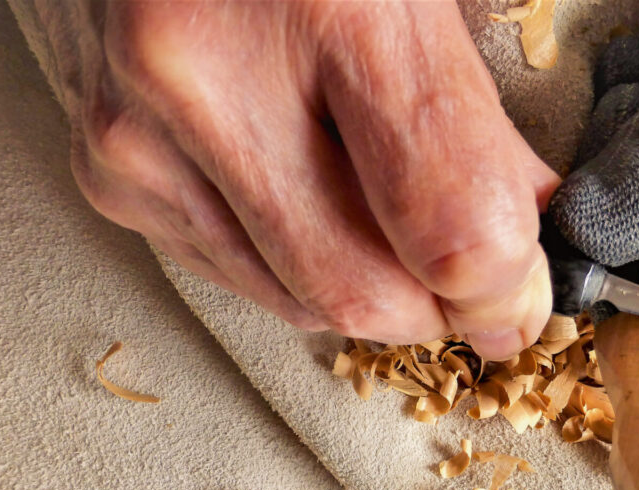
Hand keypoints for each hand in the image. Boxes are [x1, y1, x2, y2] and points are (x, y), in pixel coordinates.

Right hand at [35, 0, 558, 359]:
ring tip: (390, 228)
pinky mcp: (112, 177)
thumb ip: (475, 113)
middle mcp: (214, 79)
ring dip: (372, 294)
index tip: (521, 298)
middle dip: (438, 311)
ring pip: (302, 304)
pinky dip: (302, 272)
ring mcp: (146, 137)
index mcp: (331, 5)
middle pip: (366, 293)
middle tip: (469, 286)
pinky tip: (315, 207)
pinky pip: (245, 282)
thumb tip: (525, 227)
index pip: (450, 225)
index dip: (505, 289)